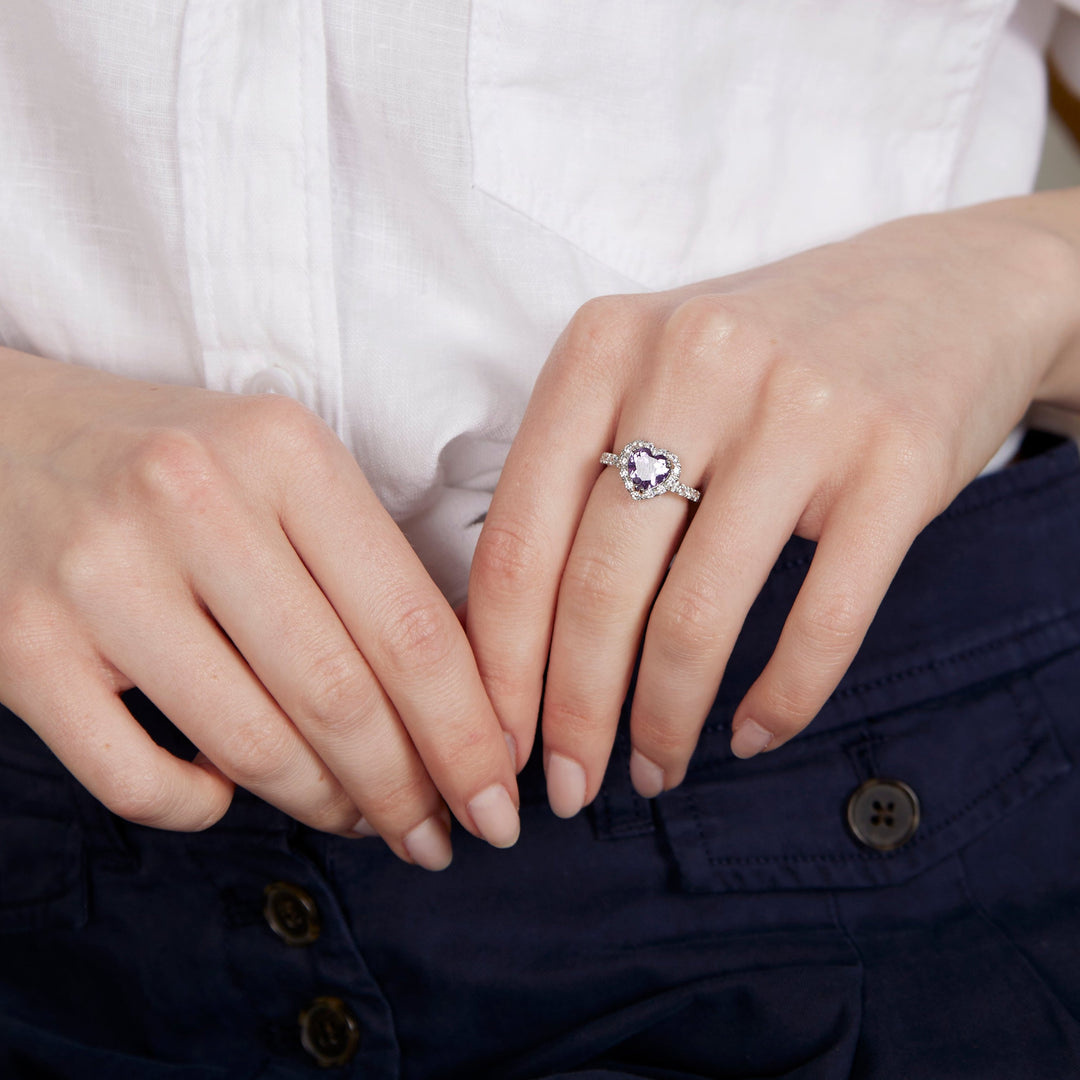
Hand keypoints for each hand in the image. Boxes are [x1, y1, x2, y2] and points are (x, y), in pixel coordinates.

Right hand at [0, 350, 519, 867]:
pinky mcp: (23, 645)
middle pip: (341, 696)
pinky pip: (140, 781)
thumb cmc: (175, 469)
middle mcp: (191, 500)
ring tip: (358, 817)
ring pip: (253, 746)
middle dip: (408, 791)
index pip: (411, 625)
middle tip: (438, 834)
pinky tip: (228, 791)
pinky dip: (204, 807)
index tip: (497, 793)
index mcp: (283, 451)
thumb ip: (370, 568)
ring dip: (325, 805)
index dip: (468, 731)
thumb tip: (458, 707)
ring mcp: (99, 574)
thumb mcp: (284, 474)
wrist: (4, 437)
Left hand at [468, 204, 1076, 815]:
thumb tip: (510, 646)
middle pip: (597, 587)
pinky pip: (822, 619)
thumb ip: (576, 478)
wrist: (943, 291)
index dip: (500, 664)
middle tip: (568, 787)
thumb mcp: (650, 377)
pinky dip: (780, 699)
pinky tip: (753, 734)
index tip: (495, 744)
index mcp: (603, 345)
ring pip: (698, 614)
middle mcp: (693, 364)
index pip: (517, 537)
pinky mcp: (895, 461)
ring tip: (654, 770)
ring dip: (665, 721)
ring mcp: (800, 410)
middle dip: (573, 715)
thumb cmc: (764, 358)